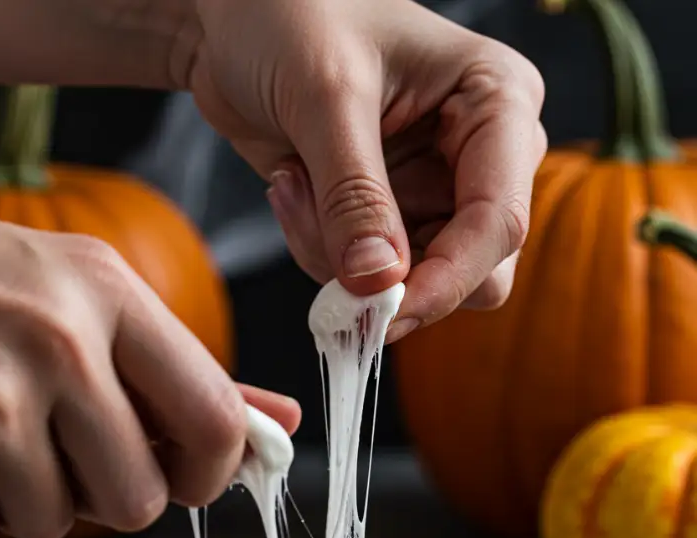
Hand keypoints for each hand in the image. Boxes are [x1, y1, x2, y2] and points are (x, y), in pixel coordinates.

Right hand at [0, 212, 298, 537]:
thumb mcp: (80, 298)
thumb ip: (181, 371)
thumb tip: (279, 425)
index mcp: (110, 294)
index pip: (213, 421)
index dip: (210, 475)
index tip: (185, 477)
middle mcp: (58, 341)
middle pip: (139, 501)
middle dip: (102, 495)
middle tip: (59, 449)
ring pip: (56, 526)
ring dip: (25, 500)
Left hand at [190, 0, 545, 339]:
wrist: (233, 17)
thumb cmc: (291, 14)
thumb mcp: (325, 95)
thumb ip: (355, 196)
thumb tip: (379, 284)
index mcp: (497, 103)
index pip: (500, 220)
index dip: (447, 279)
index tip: (387, 311)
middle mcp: (480, 157)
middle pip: (475, 271)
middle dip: (393, 274)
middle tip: (325, 244)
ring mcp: (435, 192)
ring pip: (414, 283)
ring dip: (340, 259)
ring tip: (293, 185)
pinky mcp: (389, 218)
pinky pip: (369, 278)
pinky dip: (320, 252)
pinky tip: (291, 188)